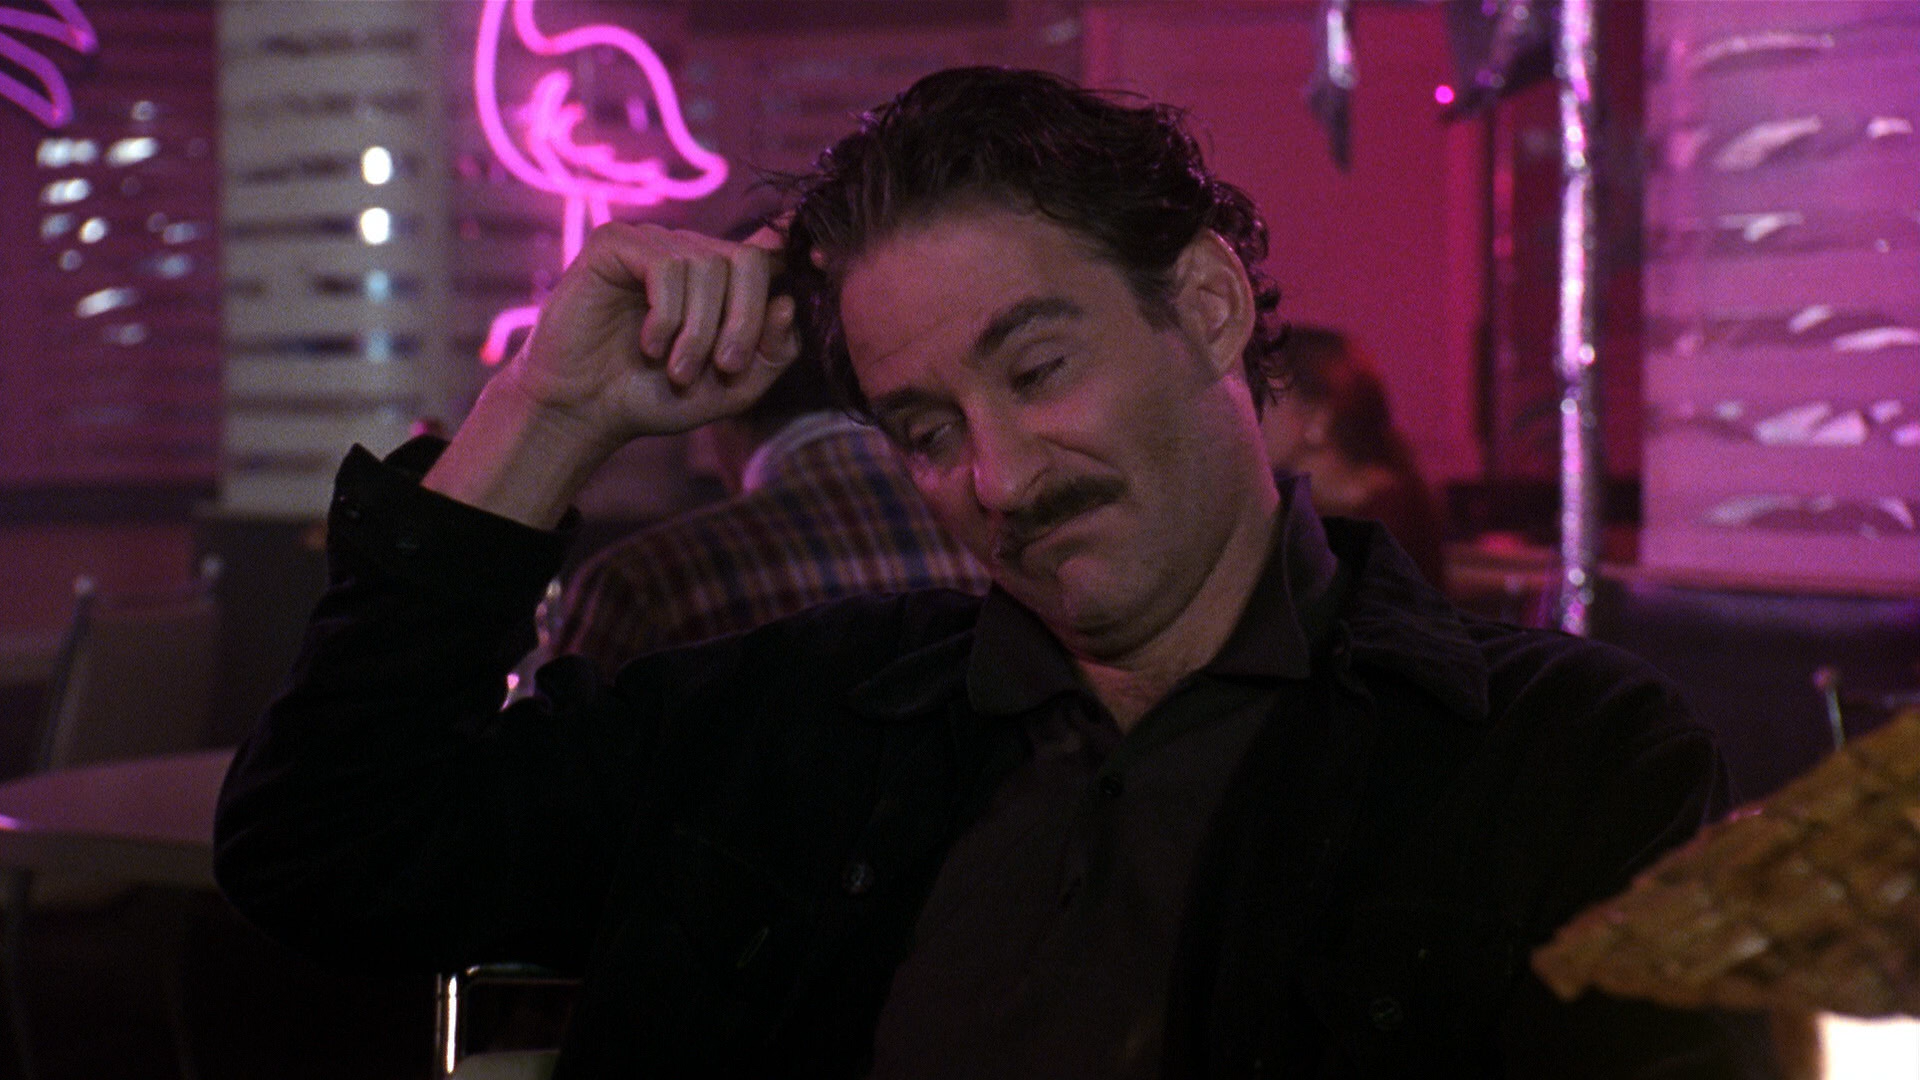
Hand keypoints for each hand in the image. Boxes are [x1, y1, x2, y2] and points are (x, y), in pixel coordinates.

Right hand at [421, 223, 800, 527]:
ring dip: (699, 331)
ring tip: (677, 370)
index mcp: (724, 281)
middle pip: (748, 261)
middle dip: (745, 321)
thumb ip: (772, 354)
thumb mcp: (732, 389)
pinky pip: (666, 266)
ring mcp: (654, 243)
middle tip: (724, 368)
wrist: (586, 409)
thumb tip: (789, 304)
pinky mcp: (617, 243)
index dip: (800, 251)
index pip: (772, 253)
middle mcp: (693, 253)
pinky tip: (649, 346)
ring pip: (708, 266)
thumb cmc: (656, 396)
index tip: (825, 264)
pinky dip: (666, 316)